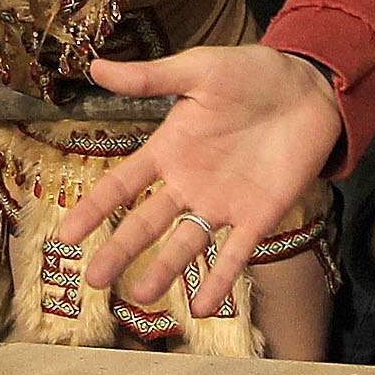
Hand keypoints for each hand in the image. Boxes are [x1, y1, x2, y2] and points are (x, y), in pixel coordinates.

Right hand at [56, 46, 343, 313]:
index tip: (65, 236)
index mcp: (168, 150)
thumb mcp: (198, 70)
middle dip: (120, 250)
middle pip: (146, 223)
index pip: (121, 186)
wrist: (310, 87)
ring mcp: (223, 203)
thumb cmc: (252, 73)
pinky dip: (219, 280)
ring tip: (141, 295)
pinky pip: (234, 254)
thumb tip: (95, 67)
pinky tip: (202, 307)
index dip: (93, 209)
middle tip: (93, 280)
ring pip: (185, 243)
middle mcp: (189, 184)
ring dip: (164, 270)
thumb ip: (150, 78)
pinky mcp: (258, 217)